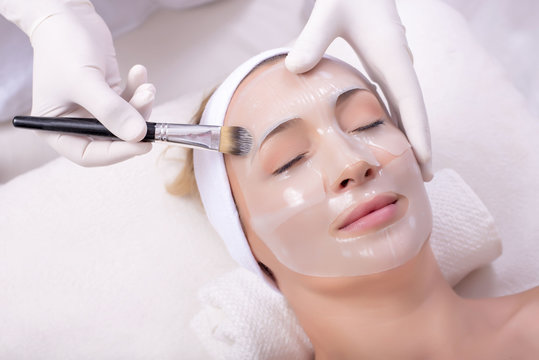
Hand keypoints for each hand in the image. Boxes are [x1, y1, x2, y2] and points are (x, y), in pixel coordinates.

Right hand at [28, 2, 150, 165]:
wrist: (68, 15)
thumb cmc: (64, 46)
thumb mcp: (85, 81)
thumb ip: (111, 111)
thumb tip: (138, 136)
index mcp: (55, 128)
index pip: (88, 155)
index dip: (116, 153)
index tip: (142, 144)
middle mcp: (75, 123)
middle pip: (112, 140)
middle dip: (133, 124)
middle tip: (147, 104)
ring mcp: (93, 111)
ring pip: (126, 122)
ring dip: (140, 106)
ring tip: (146, 87)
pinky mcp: (109, 97)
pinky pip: (130, 103)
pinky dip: (138, 91)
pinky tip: (139, 72)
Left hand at [286, 0, 432, 180]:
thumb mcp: (328, 11)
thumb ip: (312, 39)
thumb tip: (293, 68)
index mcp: (390, 55)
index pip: (410, 101)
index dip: (418, 133)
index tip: (425, 161)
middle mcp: (397, 63)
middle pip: (413, 110)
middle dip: (420, 143)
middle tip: (424, 178)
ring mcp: (392, 64)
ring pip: (405, 106)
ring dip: (409, 134)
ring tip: (411, 165)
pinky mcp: (382, 62)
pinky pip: (392, 97)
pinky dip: (395, 119)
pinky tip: (386, 135)